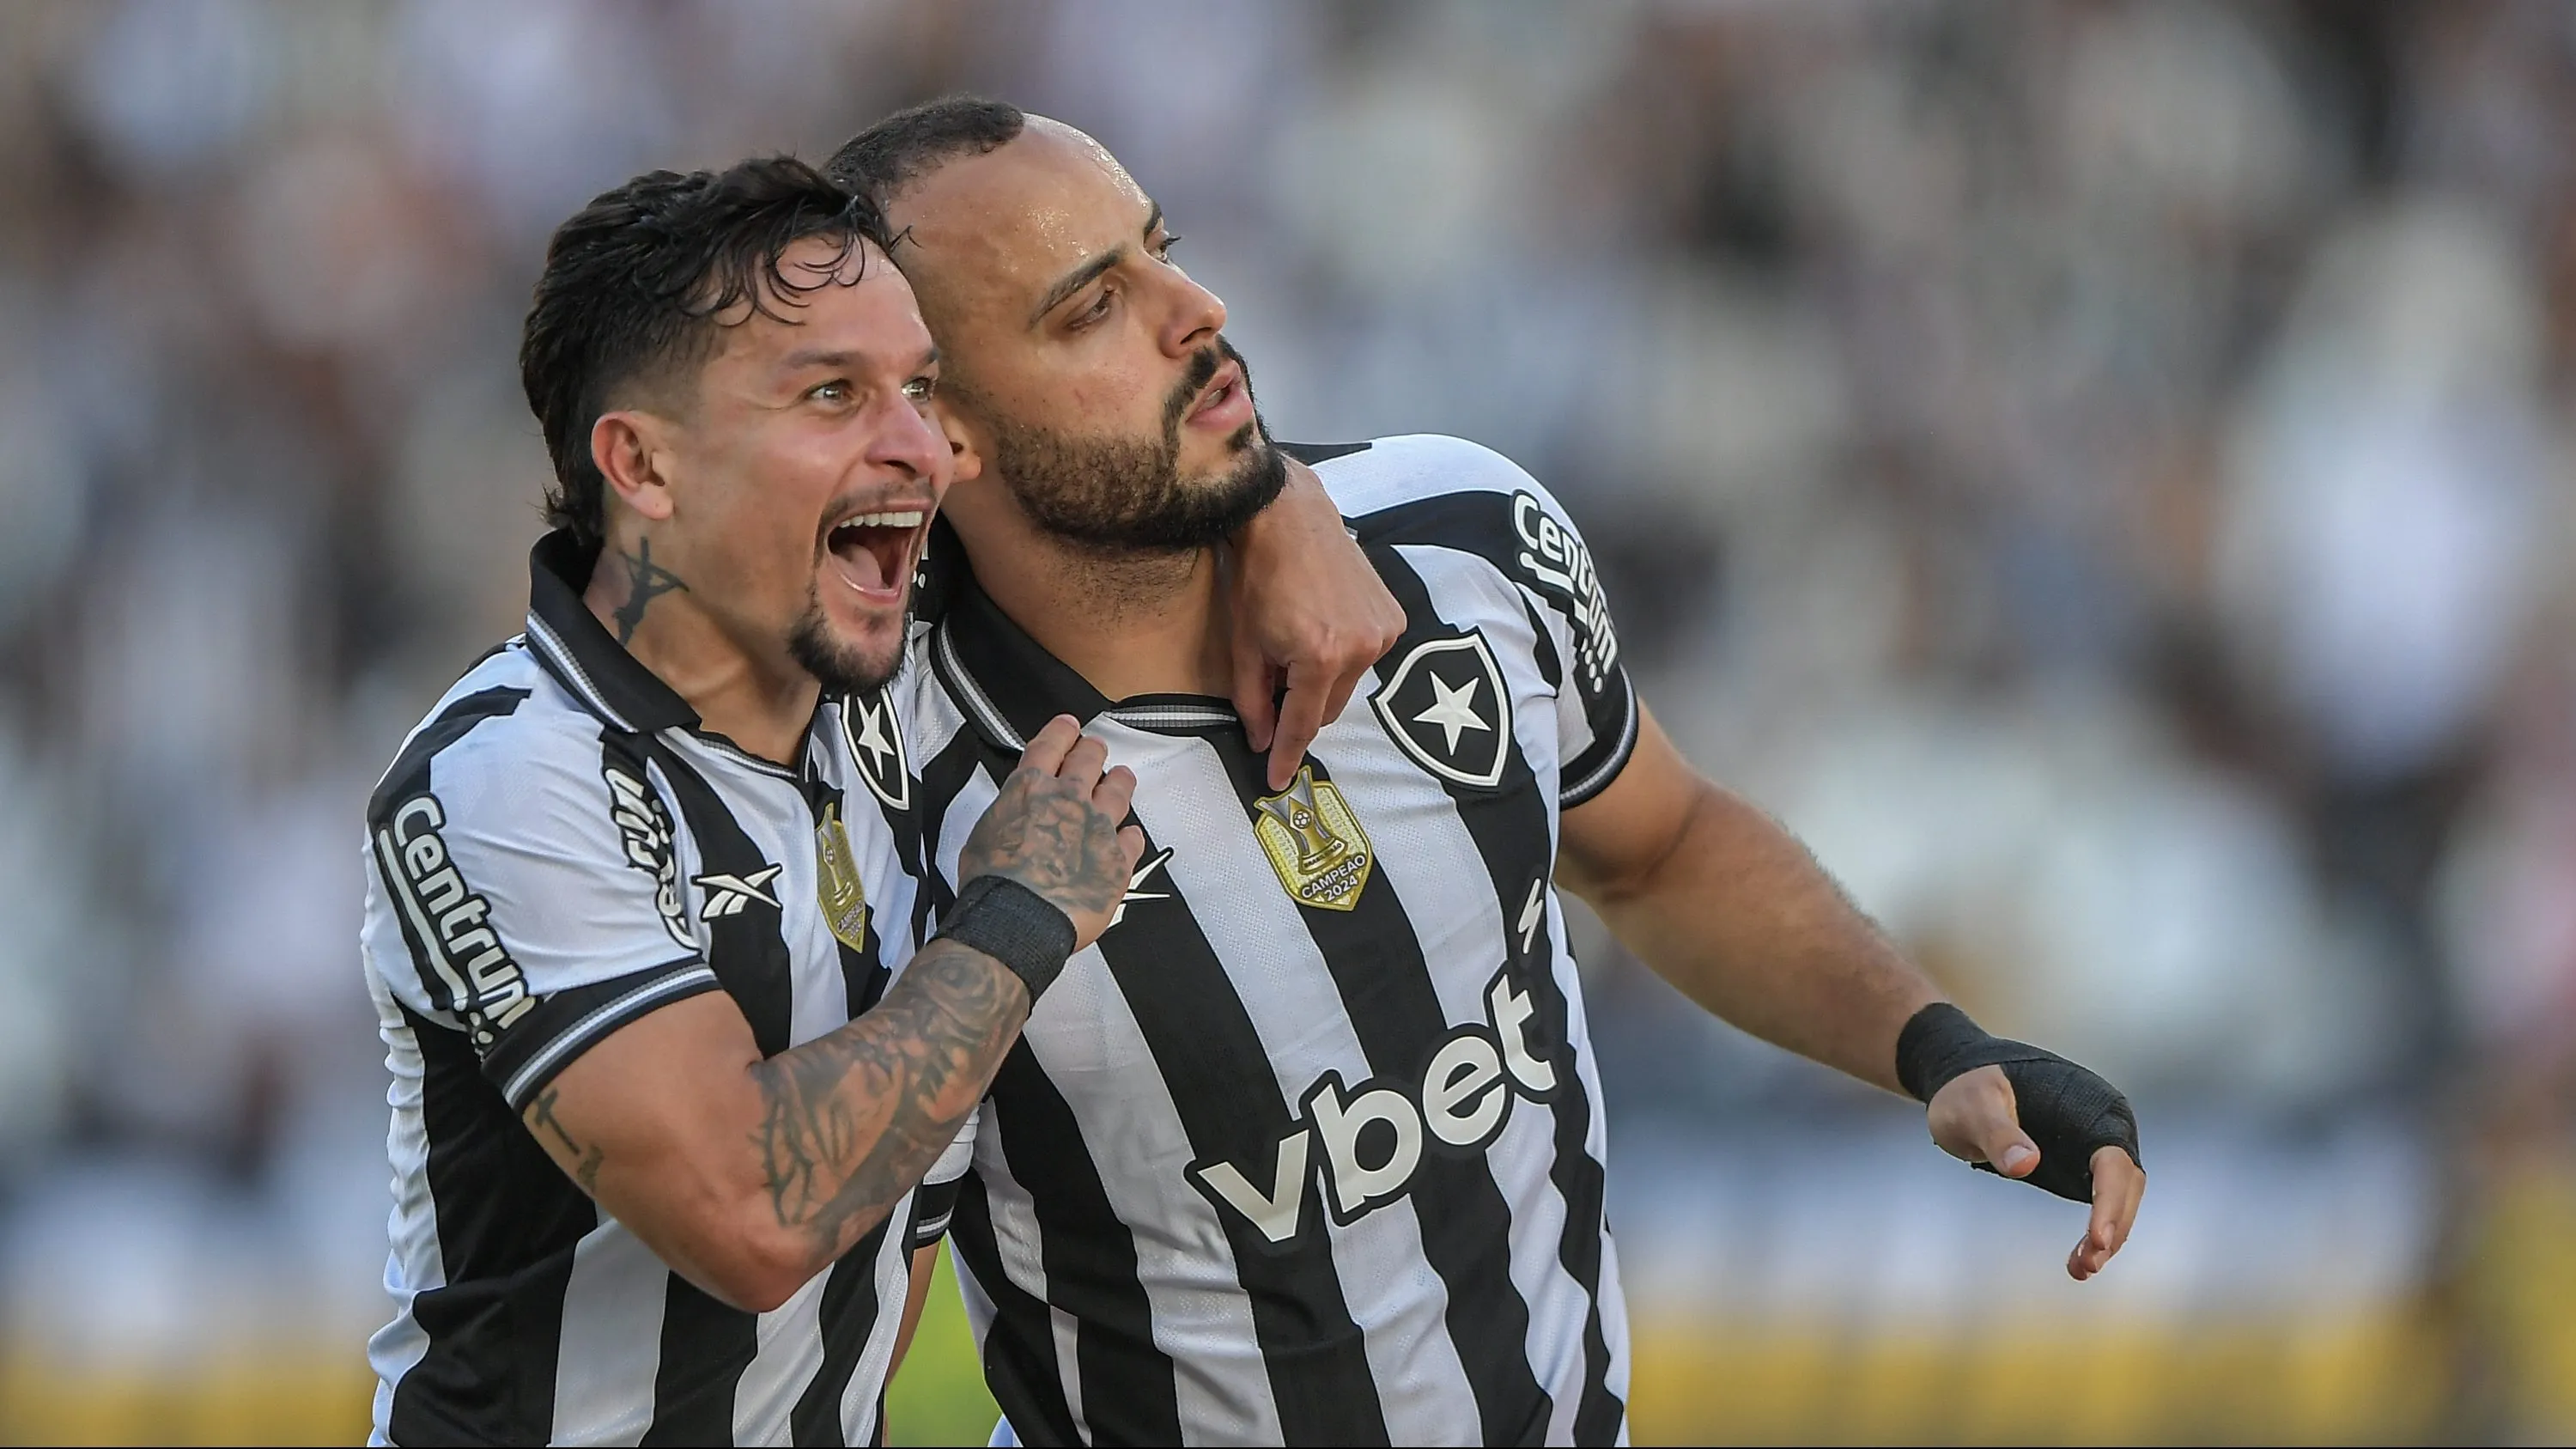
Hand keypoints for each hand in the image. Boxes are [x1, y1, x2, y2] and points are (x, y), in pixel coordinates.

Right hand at [957, 715, 1145, 950]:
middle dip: (1092, 751)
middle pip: (1089, 759)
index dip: (1061, 731)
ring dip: (1120, 780)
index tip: (1069, 725)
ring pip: (1118, 790)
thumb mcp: (982, 835)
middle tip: (1095, 750)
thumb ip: (1008, 815)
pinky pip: (1132, 838)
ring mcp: (1098, 827)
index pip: (1050, 745)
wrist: (1018, 921)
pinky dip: (1129, 835)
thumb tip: (1016, 817)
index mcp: (1029, 789)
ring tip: (1123, 776)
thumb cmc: (991, 884)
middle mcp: (1068, 799)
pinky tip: (1129, 835)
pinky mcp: (1118, 859)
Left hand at [1226, 460, 1405, 789]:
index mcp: (1321, 658)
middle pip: (1329, 707)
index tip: (1278, 780)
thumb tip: (1264, 740)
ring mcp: (1383, 632)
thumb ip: (1253, 701)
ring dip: (1323, 678)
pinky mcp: (1394, 617)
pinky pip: (1365, 657)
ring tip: (1298, 641)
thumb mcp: (1244, 646)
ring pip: (1348, 684)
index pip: (1304, 724)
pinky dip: (1344, 655)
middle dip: (1301, 705)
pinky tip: (1324, 625)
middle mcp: (1361, 649)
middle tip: (1275, 680)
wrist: (1289, 518)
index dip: (1287, 755)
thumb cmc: (1258, 578)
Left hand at [1928, 1064, 2144, 1281]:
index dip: (2109, 1201)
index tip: (2097, 1238)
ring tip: (2079, 1270)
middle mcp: (2104, 1125)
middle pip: (2125, 1183)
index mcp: (2090, 1105)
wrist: (1963, 1079)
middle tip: (2085, 1264)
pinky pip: (2100, 1204)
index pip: (2112, 1159)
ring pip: (2118, 1199)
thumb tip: (2026, 1164)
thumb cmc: (1968, 1088)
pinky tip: (2077, 1263)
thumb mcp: (1972, 1107)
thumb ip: (1997, 1132)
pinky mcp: (2080, 1168)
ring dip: (2107, 1237)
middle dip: (2113, 1226)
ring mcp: (2095, 1148)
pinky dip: (2095, 1234)